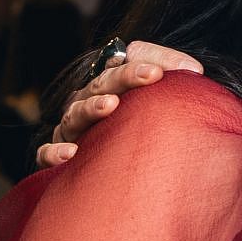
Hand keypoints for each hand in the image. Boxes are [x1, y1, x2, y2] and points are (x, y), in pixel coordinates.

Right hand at [36, 41, 203, 166]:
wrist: (124, 178)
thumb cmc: (148, 128)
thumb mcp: (166, 102)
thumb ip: (178, 78)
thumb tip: (194, 71)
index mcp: (113, 85)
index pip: (124, 62)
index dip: (142, 63)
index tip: (160, 72)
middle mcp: (89, 101)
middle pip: (102, 83)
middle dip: (125, 78)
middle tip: (150, 76)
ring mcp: (72, 128)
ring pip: (75, 113)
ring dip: (92, 107)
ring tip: (110, 106)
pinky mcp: (57, 156)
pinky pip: (47, 151)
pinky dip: (54, 151)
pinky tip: (71, 154)